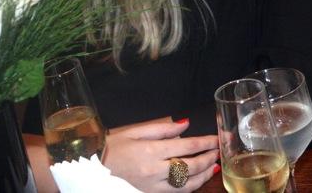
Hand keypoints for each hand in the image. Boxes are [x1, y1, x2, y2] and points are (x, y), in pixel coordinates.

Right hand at [103, 119, 218, 191]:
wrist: (92, 167)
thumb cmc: (113, 146)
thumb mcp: (136, 131)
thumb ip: (163, 128)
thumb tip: (185, 125)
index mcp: (152, 151)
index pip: (187, 146)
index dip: (206, 142)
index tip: (218, 138)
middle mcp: (154, 171)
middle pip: (191, 167)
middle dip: (208, 158)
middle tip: (219, 151)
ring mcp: (152, 185)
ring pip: (186, 185)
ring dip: (203, 175)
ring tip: (214, 167)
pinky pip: (175, 192)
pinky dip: (190, 186)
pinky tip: (197, 179)